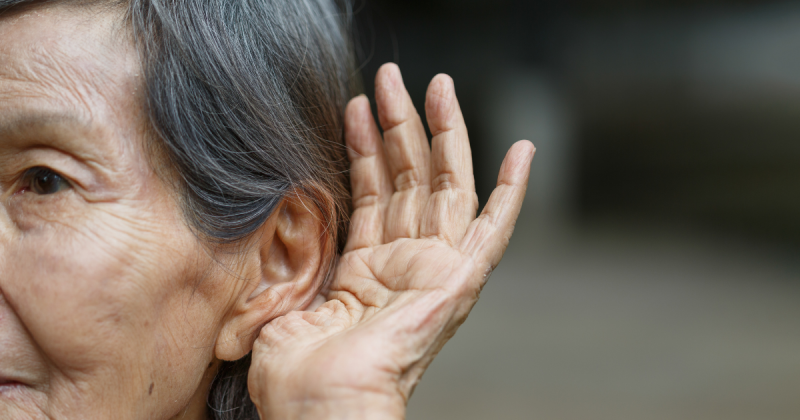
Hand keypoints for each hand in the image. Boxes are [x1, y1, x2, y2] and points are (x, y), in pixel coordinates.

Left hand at [248, 63, 534, 419]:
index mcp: (364, 274)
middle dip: (400, 125)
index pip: (372, 195)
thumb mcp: (279, 300)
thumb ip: (287, 258)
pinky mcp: (460, 281)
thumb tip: (271, 221)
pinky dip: (511, 192)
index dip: (364, 148)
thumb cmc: (297, 375)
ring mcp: (434, 271)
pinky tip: (521, 152)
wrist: (323, 407)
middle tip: (393, 77)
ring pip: (443, 188)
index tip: (357, 106)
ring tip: (434, 85)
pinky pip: (494, 230)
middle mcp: (403, 266)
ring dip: (441, 135)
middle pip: (409, 180)